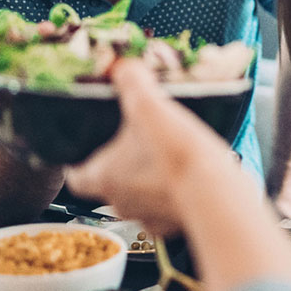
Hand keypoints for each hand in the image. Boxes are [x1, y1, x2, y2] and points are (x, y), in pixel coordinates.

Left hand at [64, 59, 237, 235]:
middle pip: (109, 183)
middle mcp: (119, 201)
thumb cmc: (176, 153)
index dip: (80, 159)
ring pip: (139, 196)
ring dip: (148, 179)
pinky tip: (188, 175)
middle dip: (122, 164)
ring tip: (169, 156)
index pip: (75, 175)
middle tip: (140, 141)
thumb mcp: (149, 104)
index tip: (91, 144)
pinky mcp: (172, 225)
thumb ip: (132, 81)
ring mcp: (146, 217)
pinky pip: (166, 208)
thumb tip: (123, 66)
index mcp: (102, 176)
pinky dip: (173, 193)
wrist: (215, 191)